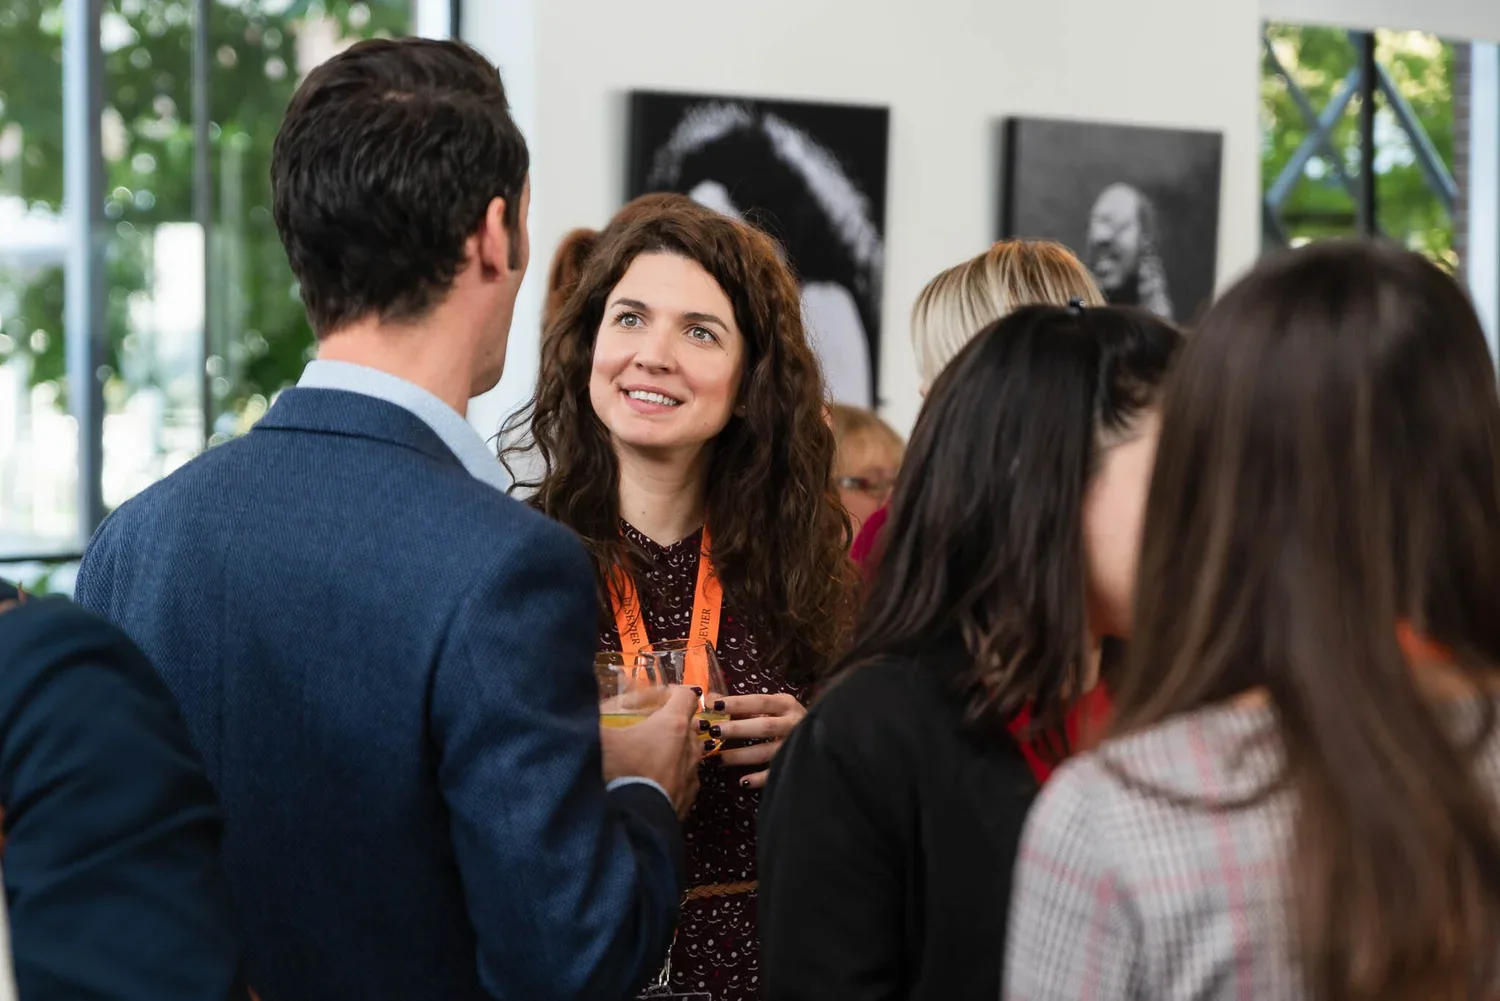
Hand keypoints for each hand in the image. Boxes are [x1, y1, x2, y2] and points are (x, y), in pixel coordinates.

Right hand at [599, 685, 702, 818]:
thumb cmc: (619, 774)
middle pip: (689, 724)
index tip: (657, 699)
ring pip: (690, 752)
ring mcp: (693, 774)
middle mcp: (689, 746)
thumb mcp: (598, 741)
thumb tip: (576, 711)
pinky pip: (686, 778)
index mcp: (672, 725)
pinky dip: (675, 775)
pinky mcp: (690, 798)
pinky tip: (654, 782)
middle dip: (672, 722)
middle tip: (648, 728)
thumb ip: (590, 720)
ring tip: (650, 756)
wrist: (632, 825)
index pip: (686, 694)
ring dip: (676, 750)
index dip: (673, 692)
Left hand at [710, 693, 806, 789]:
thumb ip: (742, 706)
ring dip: (741, 755)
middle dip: (737, 729)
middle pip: (763, 727)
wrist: (822, 736)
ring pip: (766, 752)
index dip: (737, 704)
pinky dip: (759, 778)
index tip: (714, 706)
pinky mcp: (796, 765)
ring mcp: (795, 745)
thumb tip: (711, 700)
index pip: (760, 702)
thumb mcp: (770, 707)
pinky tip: (743, 781)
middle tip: (714, 731)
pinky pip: (775, 773)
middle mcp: (793, 723)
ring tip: (719, 758)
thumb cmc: (785, 718)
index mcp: (786, 704)